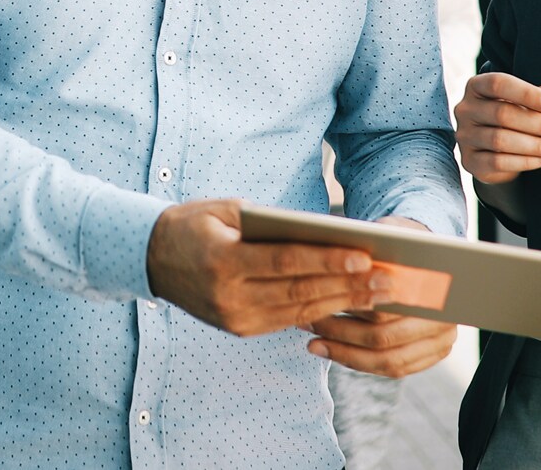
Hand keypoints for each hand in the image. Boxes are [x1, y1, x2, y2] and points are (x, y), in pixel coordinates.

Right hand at [145, 199, 393, 335]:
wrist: (153, 258)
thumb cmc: (196, 224)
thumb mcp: (228, 211)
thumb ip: (270, 224)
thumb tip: (325, 234)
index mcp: (223, 261)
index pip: (286, 262)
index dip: (327, 260)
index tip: (365, 255)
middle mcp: (229, 297)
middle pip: (299, 291)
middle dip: (348, 286)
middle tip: (388, 279)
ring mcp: (235, 319)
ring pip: (299, 311)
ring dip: (344, 302)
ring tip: (379, 293)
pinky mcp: (241, 329)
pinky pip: (288, 320)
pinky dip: (322, 311)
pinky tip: (350, 302)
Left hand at [305, 216, 456, 376]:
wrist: (430, 257)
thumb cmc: (404, 242)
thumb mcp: (392, 233)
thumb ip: (378, 242)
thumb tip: (353, 256)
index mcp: (439, 291)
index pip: (388, 308)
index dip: (350, 308)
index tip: (320, 302)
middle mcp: (446, 323)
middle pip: (385, 338)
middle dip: (341, 333)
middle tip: (309, 323)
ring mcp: (440, 345)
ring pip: (387, 361)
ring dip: (345, 353)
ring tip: (314, 342)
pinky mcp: (429, 358)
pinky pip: (391, 369)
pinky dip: (359, 362)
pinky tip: (332, 351)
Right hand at [454, 73, 540, 184]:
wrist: (491, 150)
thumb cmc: (509, 118)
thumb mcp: (520, 101)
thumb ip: (534, 95)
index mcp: (476, 86)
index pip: (500, 84)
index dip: (529, 94)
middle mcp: (466, 109)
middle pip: (503, 114)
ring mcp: (465, 136)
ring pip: (501, 140)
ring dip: (538, 146)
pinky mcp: (470, 161)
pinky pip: (499, 162)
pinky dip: (527, 162)